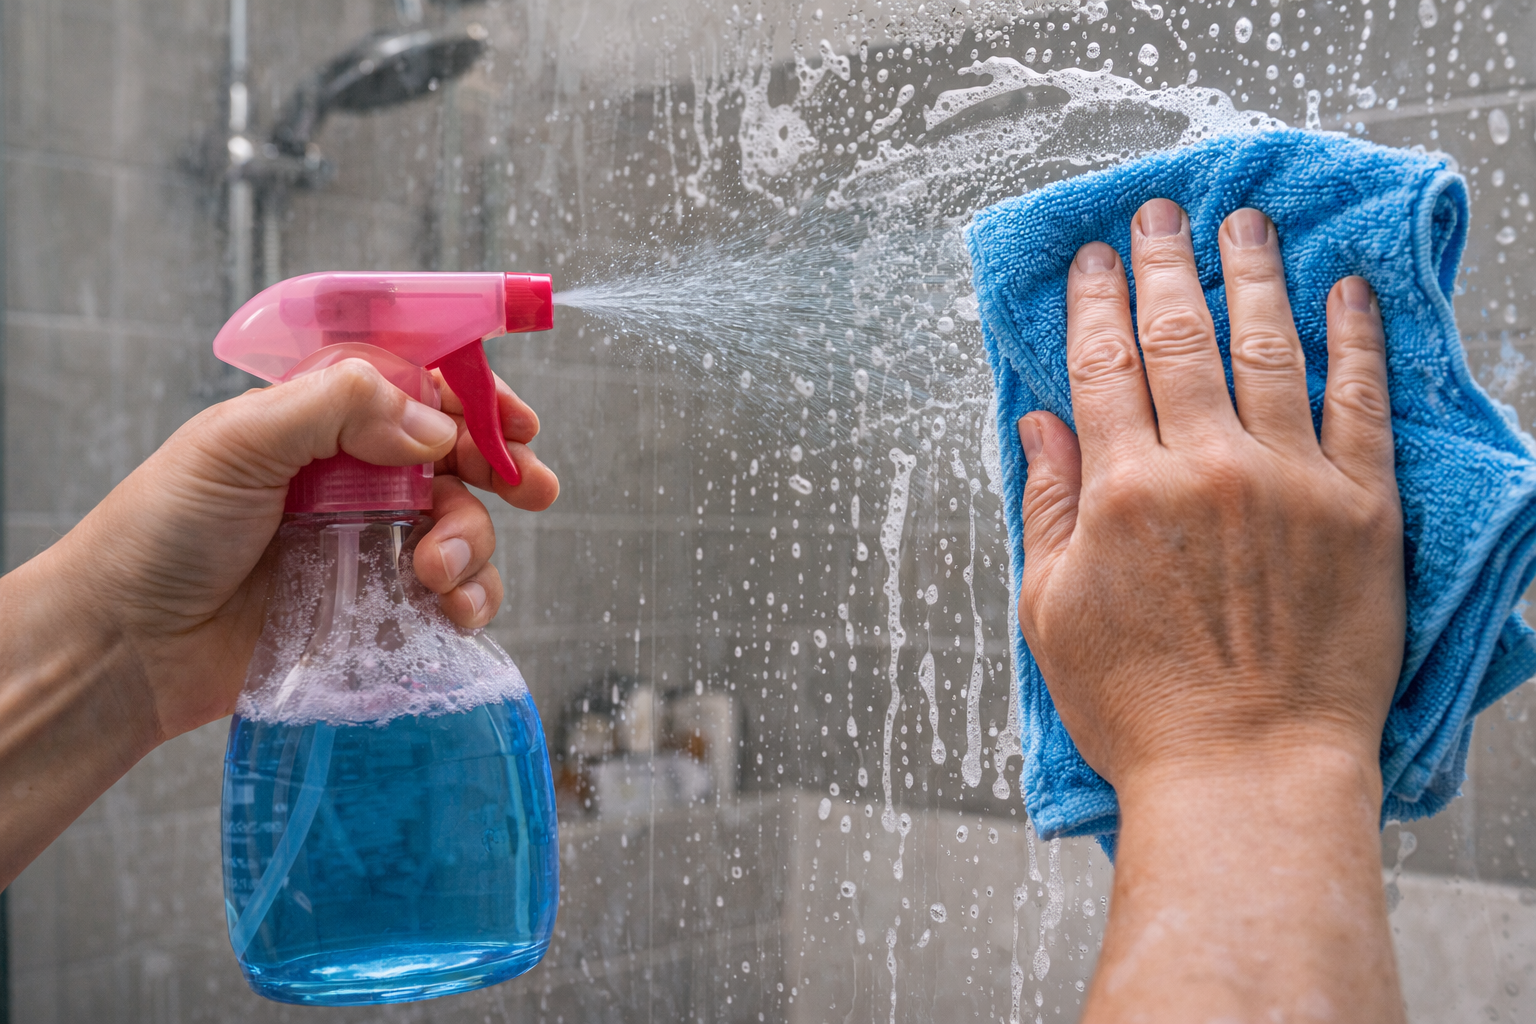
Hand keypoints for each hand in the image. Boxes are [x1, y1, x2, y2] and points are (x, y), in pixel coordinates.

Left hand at [0, 358, 555, 885]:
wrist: (126, 648)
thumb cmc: (160, 532)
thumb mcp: (239, 443)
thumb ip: (338, 408)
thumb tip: (434, 423)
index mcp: (318, 419)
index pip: (415, 386)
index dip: (473, 397)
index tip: (517, 423)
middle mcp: (350, 473)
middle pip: (455, 456)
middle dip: (502, 469)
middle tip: (532, 490)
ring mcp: (365, 540)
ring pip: (461, 525)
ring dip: (473, 543)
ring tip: (438, 574)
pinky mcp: (373, 605)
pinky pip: (448, 593)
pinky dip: (468, 598)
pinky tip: (452, 612)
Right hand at [1017, 199, 1406, 1022]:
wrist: (1246, 774)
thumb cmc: (1136, 708)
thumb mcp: (1050, 611)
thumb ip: (1047, 506)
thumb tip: (1038, 421)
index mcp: (1122, 492)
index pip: (1103, 365)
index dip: (1096, 302)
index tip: (1095, 258)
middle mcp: (1205, 467)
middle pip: (1179, 338)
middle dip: (1165, 264)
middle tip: (1162, 213)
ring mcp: (1289, 481)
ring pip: (1268, 347)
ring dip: (1251, 275)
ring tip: (1246, 223)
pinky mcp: (1362, 508)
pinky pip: (1361, 401)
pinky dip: (1356, 339)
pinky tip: (1346, 292)